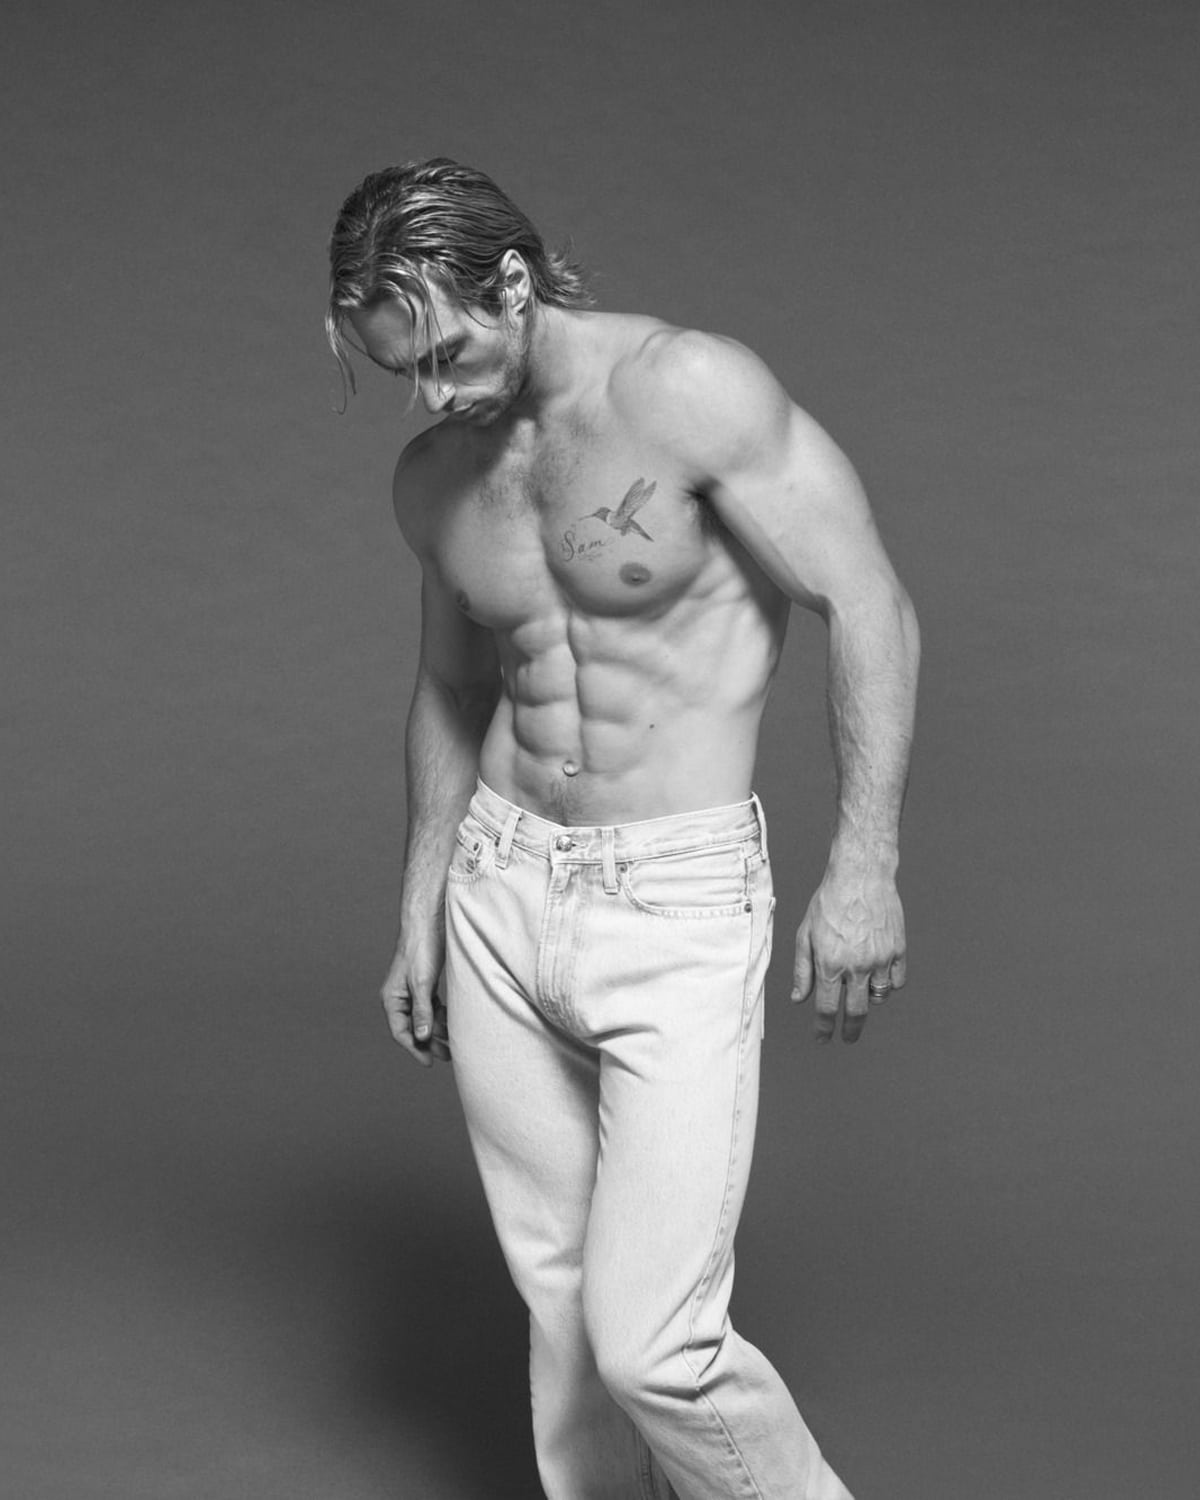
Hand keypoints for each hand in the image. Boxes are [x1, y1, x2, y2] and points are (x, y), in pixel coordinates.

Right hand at [380, 928, 450, 1066]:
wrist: (428, 920)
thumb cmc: (421, 948)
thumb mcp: (423, 983)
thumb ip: (422, 1010)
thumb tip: (421, 1036)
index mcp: (392, 998)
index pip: (401, 1032)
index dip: (415, 1049)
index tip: (430, 1062)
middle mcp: (399, 996)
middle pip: (413, 1028)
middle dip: (429, 1043)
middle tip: (448, 1056)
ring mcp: (411, 990)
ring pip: (424, 1018)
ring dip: (438, 1030)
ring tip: (454, 1041)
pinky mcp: (424, 983)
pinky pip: (431, 1007)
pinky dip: (441, 1015)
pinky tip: (453, 1020)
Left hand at [792, 868, 906, 1042]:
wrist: (861, 876)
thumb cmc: (829, 903)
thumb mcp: (805, 935)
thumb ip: (802, 970)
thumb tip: (798, 999)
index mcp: (830, 964)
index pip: (826, 1008)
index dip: (823, 1028)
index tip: (822, 1038)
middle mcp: (856, 966)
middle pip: (856, 1012)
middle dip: (850, 1030)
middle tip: (847, 1038)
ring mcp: (880, 959)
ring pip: (878, 996)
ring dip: (868, 1000)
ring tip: (860, 991)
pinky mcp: (898, 950)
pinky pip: (896, 981)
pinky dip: (888, 984)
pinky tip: (878, 975)